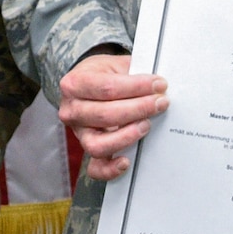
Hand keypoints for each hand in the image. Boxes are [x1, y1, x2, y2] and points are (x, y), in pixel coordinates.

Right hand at [58, 51, 166, 181]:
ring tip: (146, 124)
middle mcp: (72, 110)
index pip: (108, 88)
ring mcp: (79, 132)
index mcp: (75, 83)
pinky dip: (110, 169)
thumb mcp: (116, 65)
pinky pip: (95, 167)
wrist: (90, 82)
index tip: (159, 85)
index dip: (137, 87)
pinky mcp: (88, 148)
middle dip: (138, 109)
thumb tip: (160, 86)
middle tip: (160, 103)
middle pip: (105, 115)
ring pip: (98, 144)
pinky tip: (126, 161)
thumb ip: (134, 73)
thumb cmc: (105, 74)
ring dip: (127, 136)